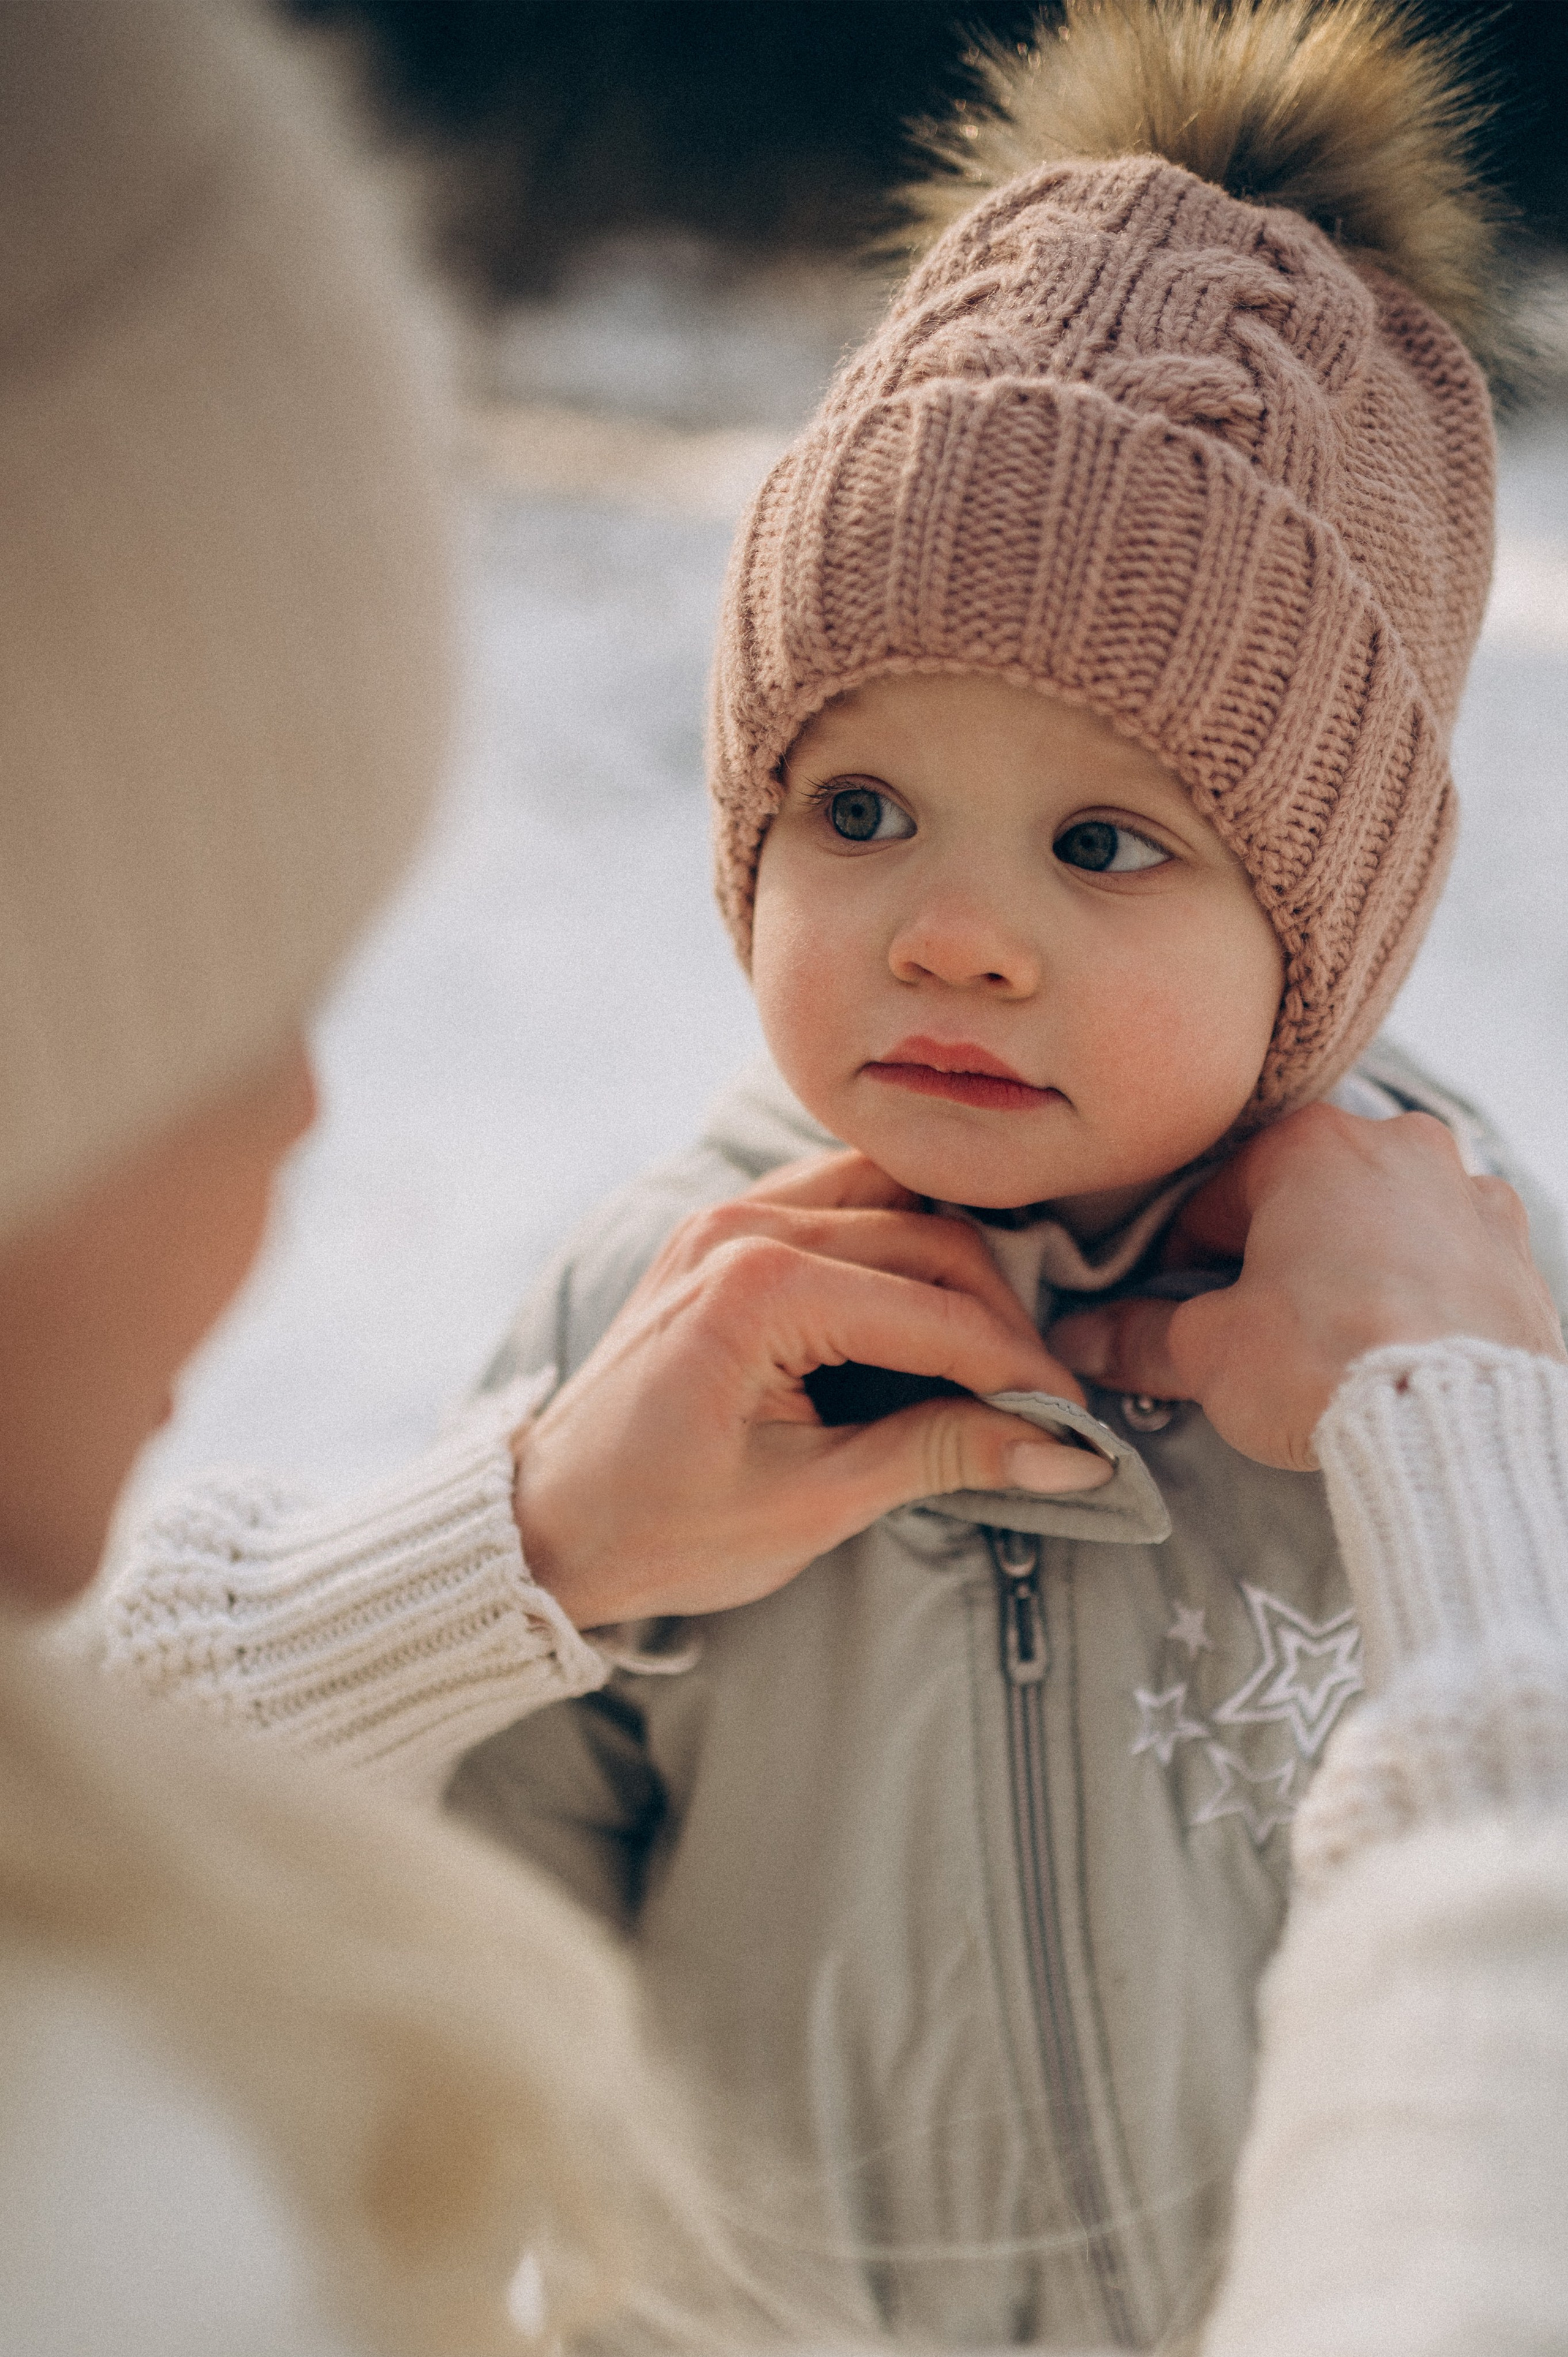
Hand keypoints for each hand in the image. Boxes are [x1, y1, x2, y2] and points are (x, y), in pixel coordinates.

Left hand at [513, 1150, 1107, 1625]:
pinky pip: (841, 1200)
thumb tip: (1067, 1455)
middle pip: (929, 1239)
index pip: (935, 1311)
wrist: (548, 1522)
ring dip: (956, 1269)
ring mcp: (727, 1216)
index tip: (1078, 1425)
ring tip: (995, 1356)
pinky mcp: (724, 1228)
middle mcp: (741, 1226)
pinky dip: (899, 1244)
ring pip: (894, 1198)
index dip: (1020, 1371)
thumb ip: (940, 1456)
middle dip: (1001, 1322)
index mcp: (757, 1290)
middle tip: (1045, 1403)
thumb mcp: (812, 1505)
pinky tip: (927, 1312)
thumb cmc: (659, 1529)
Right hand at [1050, 1104, 1564, 1472]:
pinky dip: (1420, 1290)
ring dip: (1354, 1266)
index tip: (1177, 1308)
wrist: (1458, 1427)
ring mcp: (1470, 1196)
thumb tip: (1083, 1338)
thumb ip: (1142, 1337)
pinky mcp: (1517, 1254)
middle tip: (1256, 1329)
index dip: (1181, 1259)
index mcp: (1309, 1145)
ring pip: (1385, 1223)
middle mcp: (1399, 1147)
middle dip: (1277, 1256)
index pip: (1215, 1198)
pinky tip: (1400, 1344)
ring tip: (1334, 1341)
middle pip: (1307, 1200)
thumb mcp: (1210, 1353)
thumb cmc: (1329, 1364)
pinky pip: (1449, 1260)